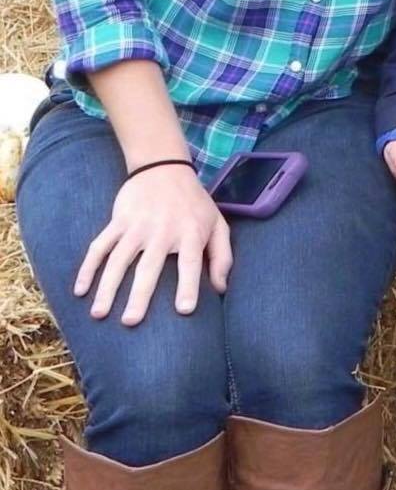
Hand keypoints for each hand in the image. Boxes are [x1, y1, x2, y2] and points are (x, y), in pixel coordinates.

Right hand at [74, 162, 231, 326]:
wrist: (165, 167)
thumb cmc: (195, 203)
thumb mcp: (217, 224)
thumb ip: (222, 256)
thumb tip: (220, 290)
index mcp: (190, 232)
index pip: (190, 262)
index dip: (188, 286)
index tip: (184, 311)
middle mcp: (163, 230)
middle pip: (149, 266)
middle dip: (139, 295)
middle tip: (131, 322)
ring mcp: (137, 225)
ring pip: (119, 259)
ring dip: (107, 287)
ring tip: (99, 314)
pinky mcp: (118, 221)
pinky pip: (99, 246)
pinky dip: (88, 267)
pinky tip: (80, 290)